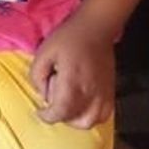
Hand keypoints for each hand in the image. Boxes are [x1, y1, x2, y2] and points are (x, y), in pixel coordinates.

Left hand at [30, 10, 116, 128]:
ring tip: (69, 106)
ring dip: (76, 119)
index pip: (60, 112)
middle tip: (54, 101)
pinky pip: (104, 115)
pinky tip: (84, 107)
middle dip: (60, 116)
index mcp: (72, 82)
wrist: (96, 27)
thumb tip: (42, 94)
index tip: (40, 111)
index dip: (47, 116)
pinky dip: (92, 117)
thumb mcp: (43, 52)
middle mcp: (89, 92)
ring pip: (90, 121)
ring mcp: (103, 93)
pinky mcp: (111, 90)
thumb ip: (37, 76)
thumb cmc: (68, 38)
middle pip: (73, 119)